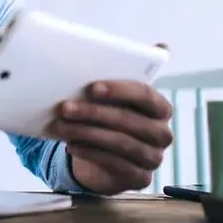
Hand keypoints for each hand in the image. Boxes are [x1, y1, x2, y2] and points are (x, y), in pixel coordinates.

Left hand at [46, 45, 173, 193]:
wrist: (103, 156)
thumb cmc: (108, 116)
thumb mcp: (111, 98)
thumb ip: (118, 75)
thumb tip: (158, 44)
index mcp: (160, 107)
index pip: (146, 95)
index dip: (120, 91)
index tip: (91, 87)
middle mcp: (162, 133)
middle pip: (129, 121)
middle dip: (93, 113)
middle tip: (64, 107)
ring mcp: (153, 157)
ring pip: (119, 143)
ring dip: (86, 133)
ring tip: (60, 126)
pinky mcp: (139, 177)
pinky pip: (114, 163)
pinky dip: (90, 152)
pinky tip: (72, 145)